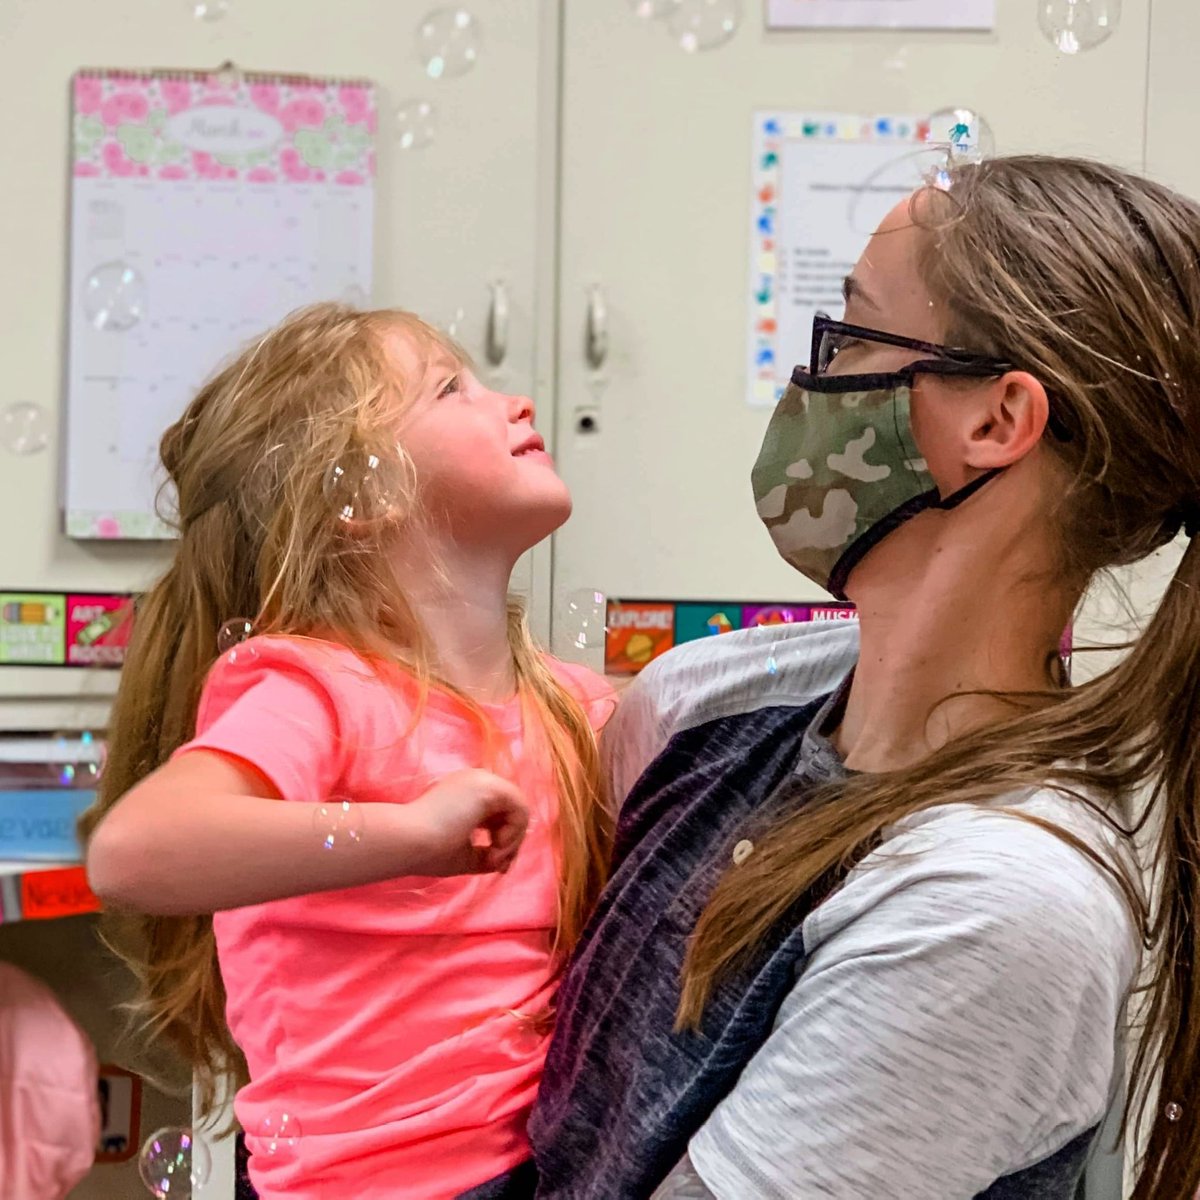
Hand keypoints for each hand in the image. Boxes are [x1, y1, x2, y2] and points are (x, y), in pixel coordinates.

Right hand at [399, 769, 529, 876]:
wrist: (408, 841)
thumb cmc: (427, 850)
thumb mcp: (463, 855)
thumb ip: (485, 854)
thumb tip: (504, 862)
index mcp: (465, 794)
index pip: (498, 814)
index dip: (503, 841)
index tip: (496, 866)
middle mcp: (475, 782)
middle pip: (511, 811)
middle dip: (511, 841)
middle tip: (498, 865)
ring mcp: (482, 781)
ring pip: (519, 809)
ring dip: (513, 839)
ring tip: (494, 857)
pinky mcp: (488, 787)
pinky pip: (520, 808)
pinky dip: (515, 832)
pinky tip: (496, 846)